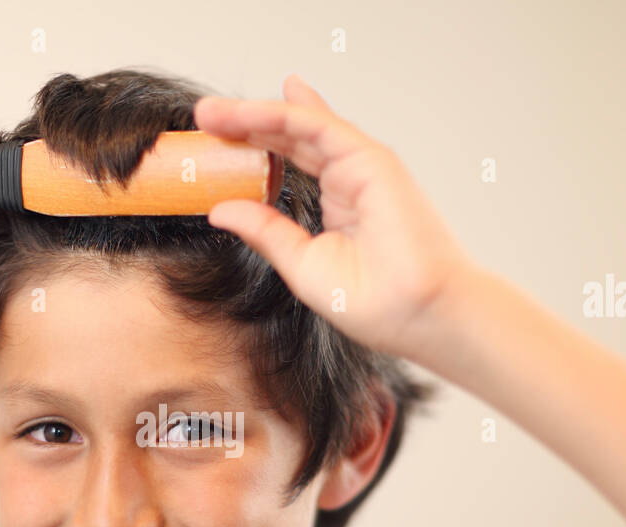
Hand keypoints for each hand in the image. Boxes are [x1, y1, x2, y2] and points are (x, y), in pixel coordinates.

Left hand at [193, 75, 475, 362]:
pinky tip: (246, 114)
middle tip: (202, 117)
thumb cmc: (379, 304)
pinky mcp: (370, 160)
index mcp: (338, 206)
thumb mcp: (302, 265)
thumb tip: (221, 209)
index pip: (289, 166)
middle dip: (244, 126)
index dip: (251, 150)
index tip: (211, 146)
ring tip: (210, 112)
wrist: (423, 314)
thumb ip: (266, 232)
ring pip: (299, 128)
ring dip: (253, 115)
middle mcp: (349, 180)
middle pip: (289, 141)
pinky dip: (280, 116)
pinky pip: (317, 128)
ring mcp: (360, 167)